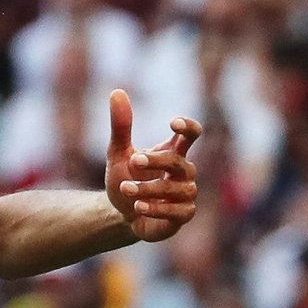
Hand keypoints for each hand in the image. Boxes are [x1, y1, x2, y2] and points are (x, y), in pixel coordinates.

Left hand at [105, 89, 201, 242]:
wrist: (120, 214)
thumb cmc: (125, 179)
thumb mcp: (118, 153)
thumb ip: (121, 126)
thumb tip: (116, 92)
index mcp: (172, 152)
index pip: (191, 134)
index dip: (188, 127)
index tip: (173, 123)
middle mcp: (184, 172)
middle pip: (179, 162)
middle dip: (157, 161)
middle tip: (134, 159)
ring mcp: (185, 194)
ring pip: (176, 189)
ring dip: (148, 188)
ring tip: (124, 189)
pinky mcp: (182, 215)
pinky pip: (177, 211)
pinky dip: (156, 208)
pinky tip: (137, 206)